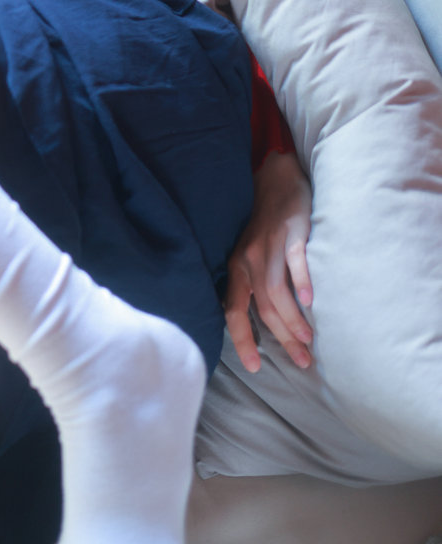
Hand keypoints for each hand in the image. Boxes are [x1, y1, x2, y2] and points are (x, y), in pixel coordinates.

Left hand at [225, 151, 313, 372]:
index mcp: (237, 267)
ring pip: (277, 292)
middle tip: (301, 362)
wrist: (277, 176)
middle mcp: (249, 258)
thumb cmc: (266, 223)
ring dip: (293, 321)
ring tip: (308, 341)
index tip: (255, 367)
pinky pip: (295, 261)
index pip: (232, 311)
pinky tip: (311, 302)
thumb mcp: (251, 253)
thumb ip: (253, 283)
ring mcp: (270, 244)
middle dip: (281, 339)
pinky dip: (302, 283)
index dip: (242, 340)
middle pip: (262, 308)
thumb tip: (262, 324)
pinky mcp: (292, 231)